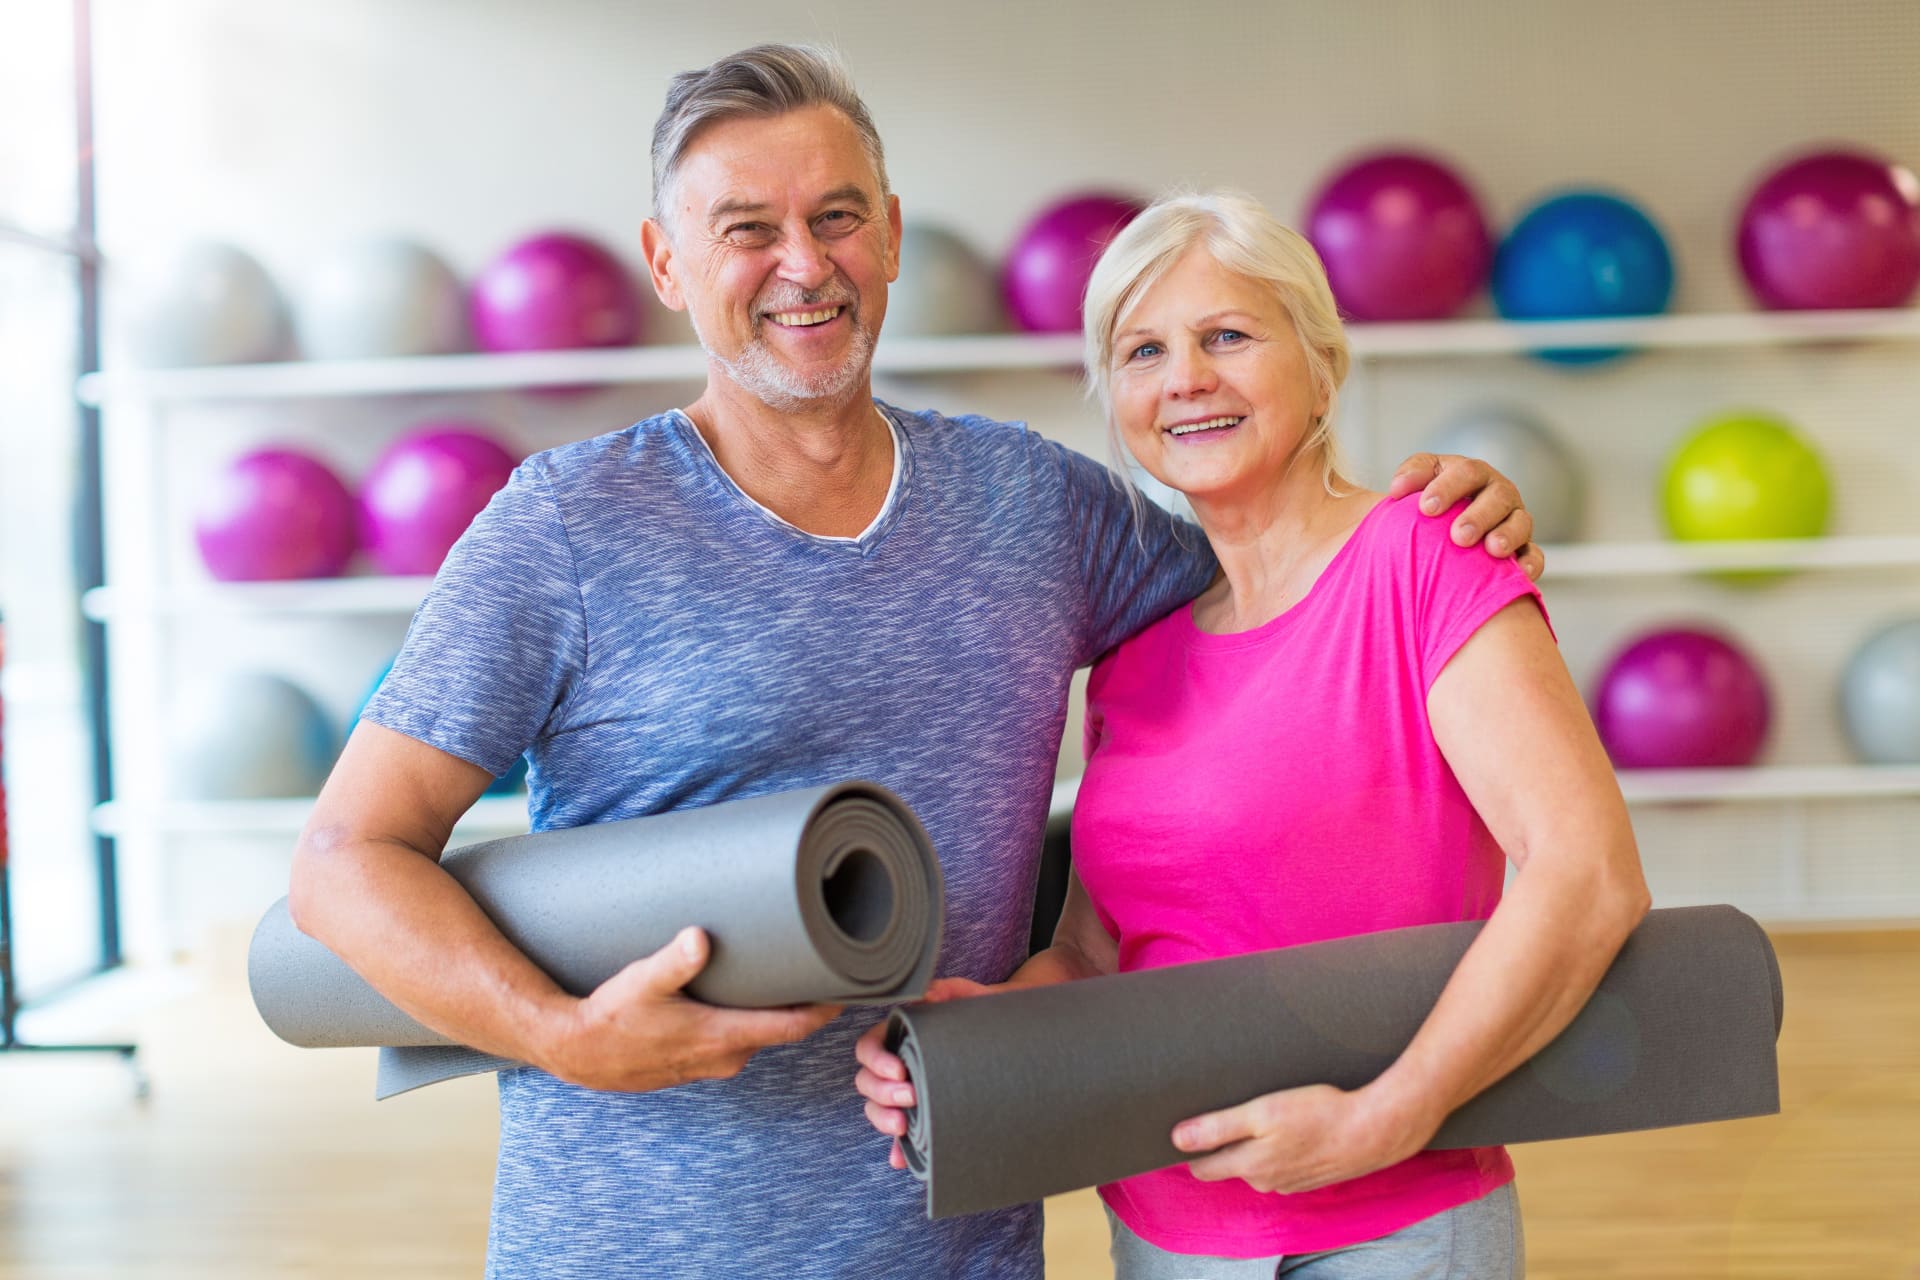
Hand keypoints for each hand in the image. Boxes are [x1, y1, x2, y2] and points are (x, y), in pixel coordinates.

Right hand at [542, 926, 840, 1091]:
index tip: (850, 984)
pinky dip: (746, 1021)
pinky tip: (741, 998)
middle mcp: (725, 1056)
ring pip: (757, 1035)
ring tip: (784, 973)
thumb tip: (698, 938)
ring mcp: (711, 1063)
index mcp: (723, 1037)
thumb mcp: (642, 983)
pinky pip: (735, 1041)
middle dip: (802, 1002)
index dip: (827, 1008)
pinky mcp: (696, 1062)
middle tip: (820, 964)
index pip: (794, 1027)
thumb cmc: (611, 1017)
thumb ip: (673, 962)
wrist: (577, 1053)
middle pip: (781, 1029)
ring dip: (772, 1012)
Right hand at [855, 976, 996, 1168]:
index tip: (900, 1070)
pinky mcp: (920, 1113)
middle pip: (867, 1081)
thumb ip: (949, 991)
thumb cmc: (983, 1013)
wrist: (1010, 1034)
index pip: (869, 1047)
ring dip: (883, 1118)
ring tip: (903, 1125)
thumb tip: (929, 994)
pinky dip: (897, 1148)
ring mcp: (906, 1090)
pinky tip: (900, 1159)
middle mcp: (897, 1063)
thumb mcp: (968, 997)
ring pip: (876, 1107)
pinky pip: (901, 1133)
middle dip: (882, 1092)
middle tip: (910, 1096)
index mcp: (900, 1034)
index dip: (876, 1060)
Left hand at [1171, 1082, 1439, 1194]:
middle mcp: (1266, 1181)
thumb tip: (1177, 1140)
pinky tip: (1292, 1126)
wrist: (1373, 1129)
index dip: (1192, 1147)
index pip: (1203, 1167)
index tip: (1187, 1125)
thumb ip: (1217, 1128)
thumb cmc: (1317, 1114)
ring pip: (1258, 1163)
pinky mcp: (1310, 1175)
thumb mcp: (1260, 1113)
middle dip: (1222, 1143)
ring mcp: (1290, 1182)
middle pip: (1229, 1165)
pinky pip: (1283, 1163)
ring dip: (1255, 1144)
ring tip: (1263, 1115)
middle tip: (1227, 1109)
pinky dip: (1281, 1147)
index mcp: (1249, 1167)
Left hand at [1387, 453, 1545, 581]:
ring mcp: (1513, 520)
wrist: (1438, 535)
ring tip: (1493, 550)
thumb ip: (1408, 479)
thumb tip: (1397, 489)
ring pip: (1520, 523)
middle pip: (1497, 497)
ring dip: (1508, 535)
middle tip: (1459, 536)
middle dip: (1479, 515)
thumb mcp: (1415, 487)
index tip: (1426, 508)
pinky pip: (1533, 554)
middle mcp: (1497, 494)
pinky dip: (1530, 562)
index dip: (1448, 488)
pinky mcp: (1523, 549)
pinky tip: (1522, 573)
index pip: (1465, 472)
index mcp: (1470, 475)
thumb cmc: (1427, 509)